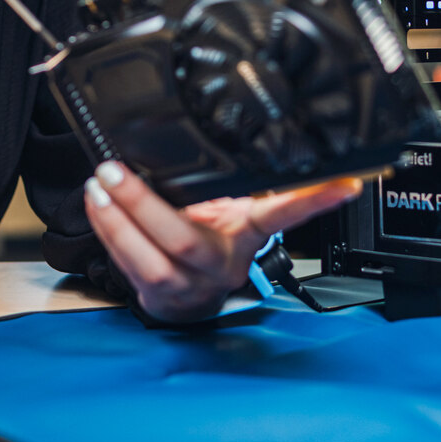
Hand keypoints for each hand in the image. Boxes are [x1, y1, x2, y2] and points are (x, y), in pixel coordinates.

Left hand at [82, 161, 363, 322]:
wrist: (195, 301)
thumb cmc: (213, 245)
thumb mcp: (233, 213)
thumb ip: (238, 187)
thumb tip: (245, 140)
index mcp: (248, 236)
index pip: (283, 216)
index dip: (312, 201)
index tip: (344, 183)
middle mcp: (223, 264)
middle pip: (186, 240)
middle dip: (143, 203)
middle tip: (114, 171)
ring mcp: (190, 285)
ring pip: (149, 261)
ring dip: (116, 221)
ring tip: (98, 188)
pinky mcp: (159, 297)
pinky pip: (128, 267)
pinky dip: (108, 232)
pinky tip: (97, 208)